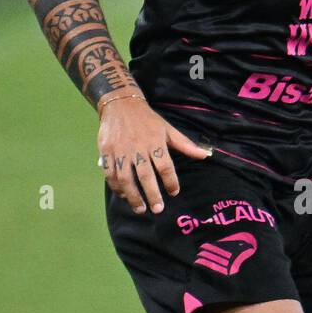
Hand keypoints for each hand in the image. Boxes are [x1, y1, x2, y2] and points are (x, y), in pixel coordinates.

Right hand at [97, 97, 211, 213]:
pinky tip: (124, 195)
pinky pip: (110, 173)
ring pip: (125, 177)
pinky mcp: (106, 152)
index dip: (171, 181)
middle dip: (152, 194)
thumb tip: (205, 155)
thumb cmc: (147, 119)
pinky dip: (116, 186)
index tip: (174, 192)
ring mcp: (120, 151)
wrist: (120, 104)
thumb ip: (185, 144)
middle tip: (158, 209)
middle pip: (145, 175)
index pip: (165, 166)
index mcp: (155, 142)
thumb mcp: (167, 129)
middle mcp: (138, 148)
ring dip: (133, 195)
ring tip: (140, 208)